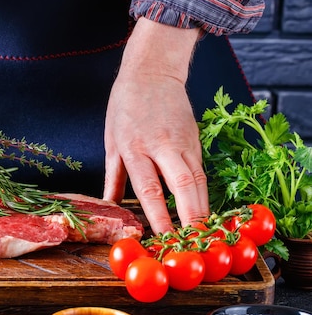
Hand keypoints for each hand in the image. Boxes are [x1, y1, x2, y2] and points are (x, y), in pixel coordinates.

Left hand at [103, 18, 208, 232]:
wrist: (152, 72)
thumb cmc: (126, 105)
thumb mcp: (111, 139)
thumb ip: (112, 175)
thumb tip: (109, 204)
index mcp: (134, 147)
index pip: (149, 188)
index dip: (159, 216)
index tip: (164, 238)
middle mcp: (162, 146)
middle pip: (183, 186)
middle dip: (191, 217)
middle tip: (195, 242)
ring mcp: (183, 142)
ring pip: (198, 180)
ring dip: (203, 209)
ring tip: (204, 234)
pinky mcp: (196, 140)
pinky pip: (201, 171)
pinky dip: (204, 194)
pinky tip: (204, 212)